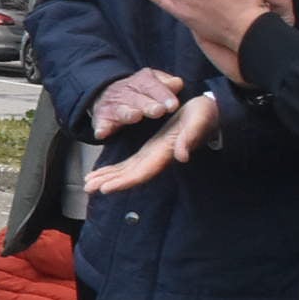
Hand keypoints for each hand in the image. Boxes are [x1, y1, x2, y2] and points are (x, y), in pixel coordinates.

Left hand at [85, 93, 220, 194]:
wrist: (211, 111)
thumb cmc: (205, 115)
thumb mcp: (198, 122)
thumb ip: (189, 138)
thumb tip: (181, 157)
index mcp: (166, 153)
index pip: (141, 172)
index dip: (123, 182)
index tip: (105, 189)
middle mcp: (157, 158)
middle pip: (130, 175)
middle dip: (109, 182)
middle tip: (87, 188)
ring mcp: (154, 155)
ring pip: (127, 170)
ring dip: (108, 177)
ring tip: (88, 184)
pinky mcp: (151, 149)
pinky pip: (130, 163)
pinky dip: (115, 169)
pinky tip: (102, 173)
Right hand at [89, 66, 187, 137]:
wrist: (107, 93)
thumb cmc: (138, 92)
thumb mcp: (152, 82)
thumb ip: (166, 84)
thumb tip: (177, 83)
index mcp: (141, 82)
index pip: (152, 86)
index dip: (163, 94)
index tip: (173, 105)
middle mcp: (126, 92)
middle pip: (138, 98)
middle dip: (148, 105)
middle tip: (158, 111)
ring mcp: (113, 106)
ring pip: (121, 110)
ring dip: (128, 113)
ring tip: (135, 116)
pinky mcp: (101, 119)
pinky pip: (101, 124)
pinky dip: (101, 128)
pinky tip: (101, 133)